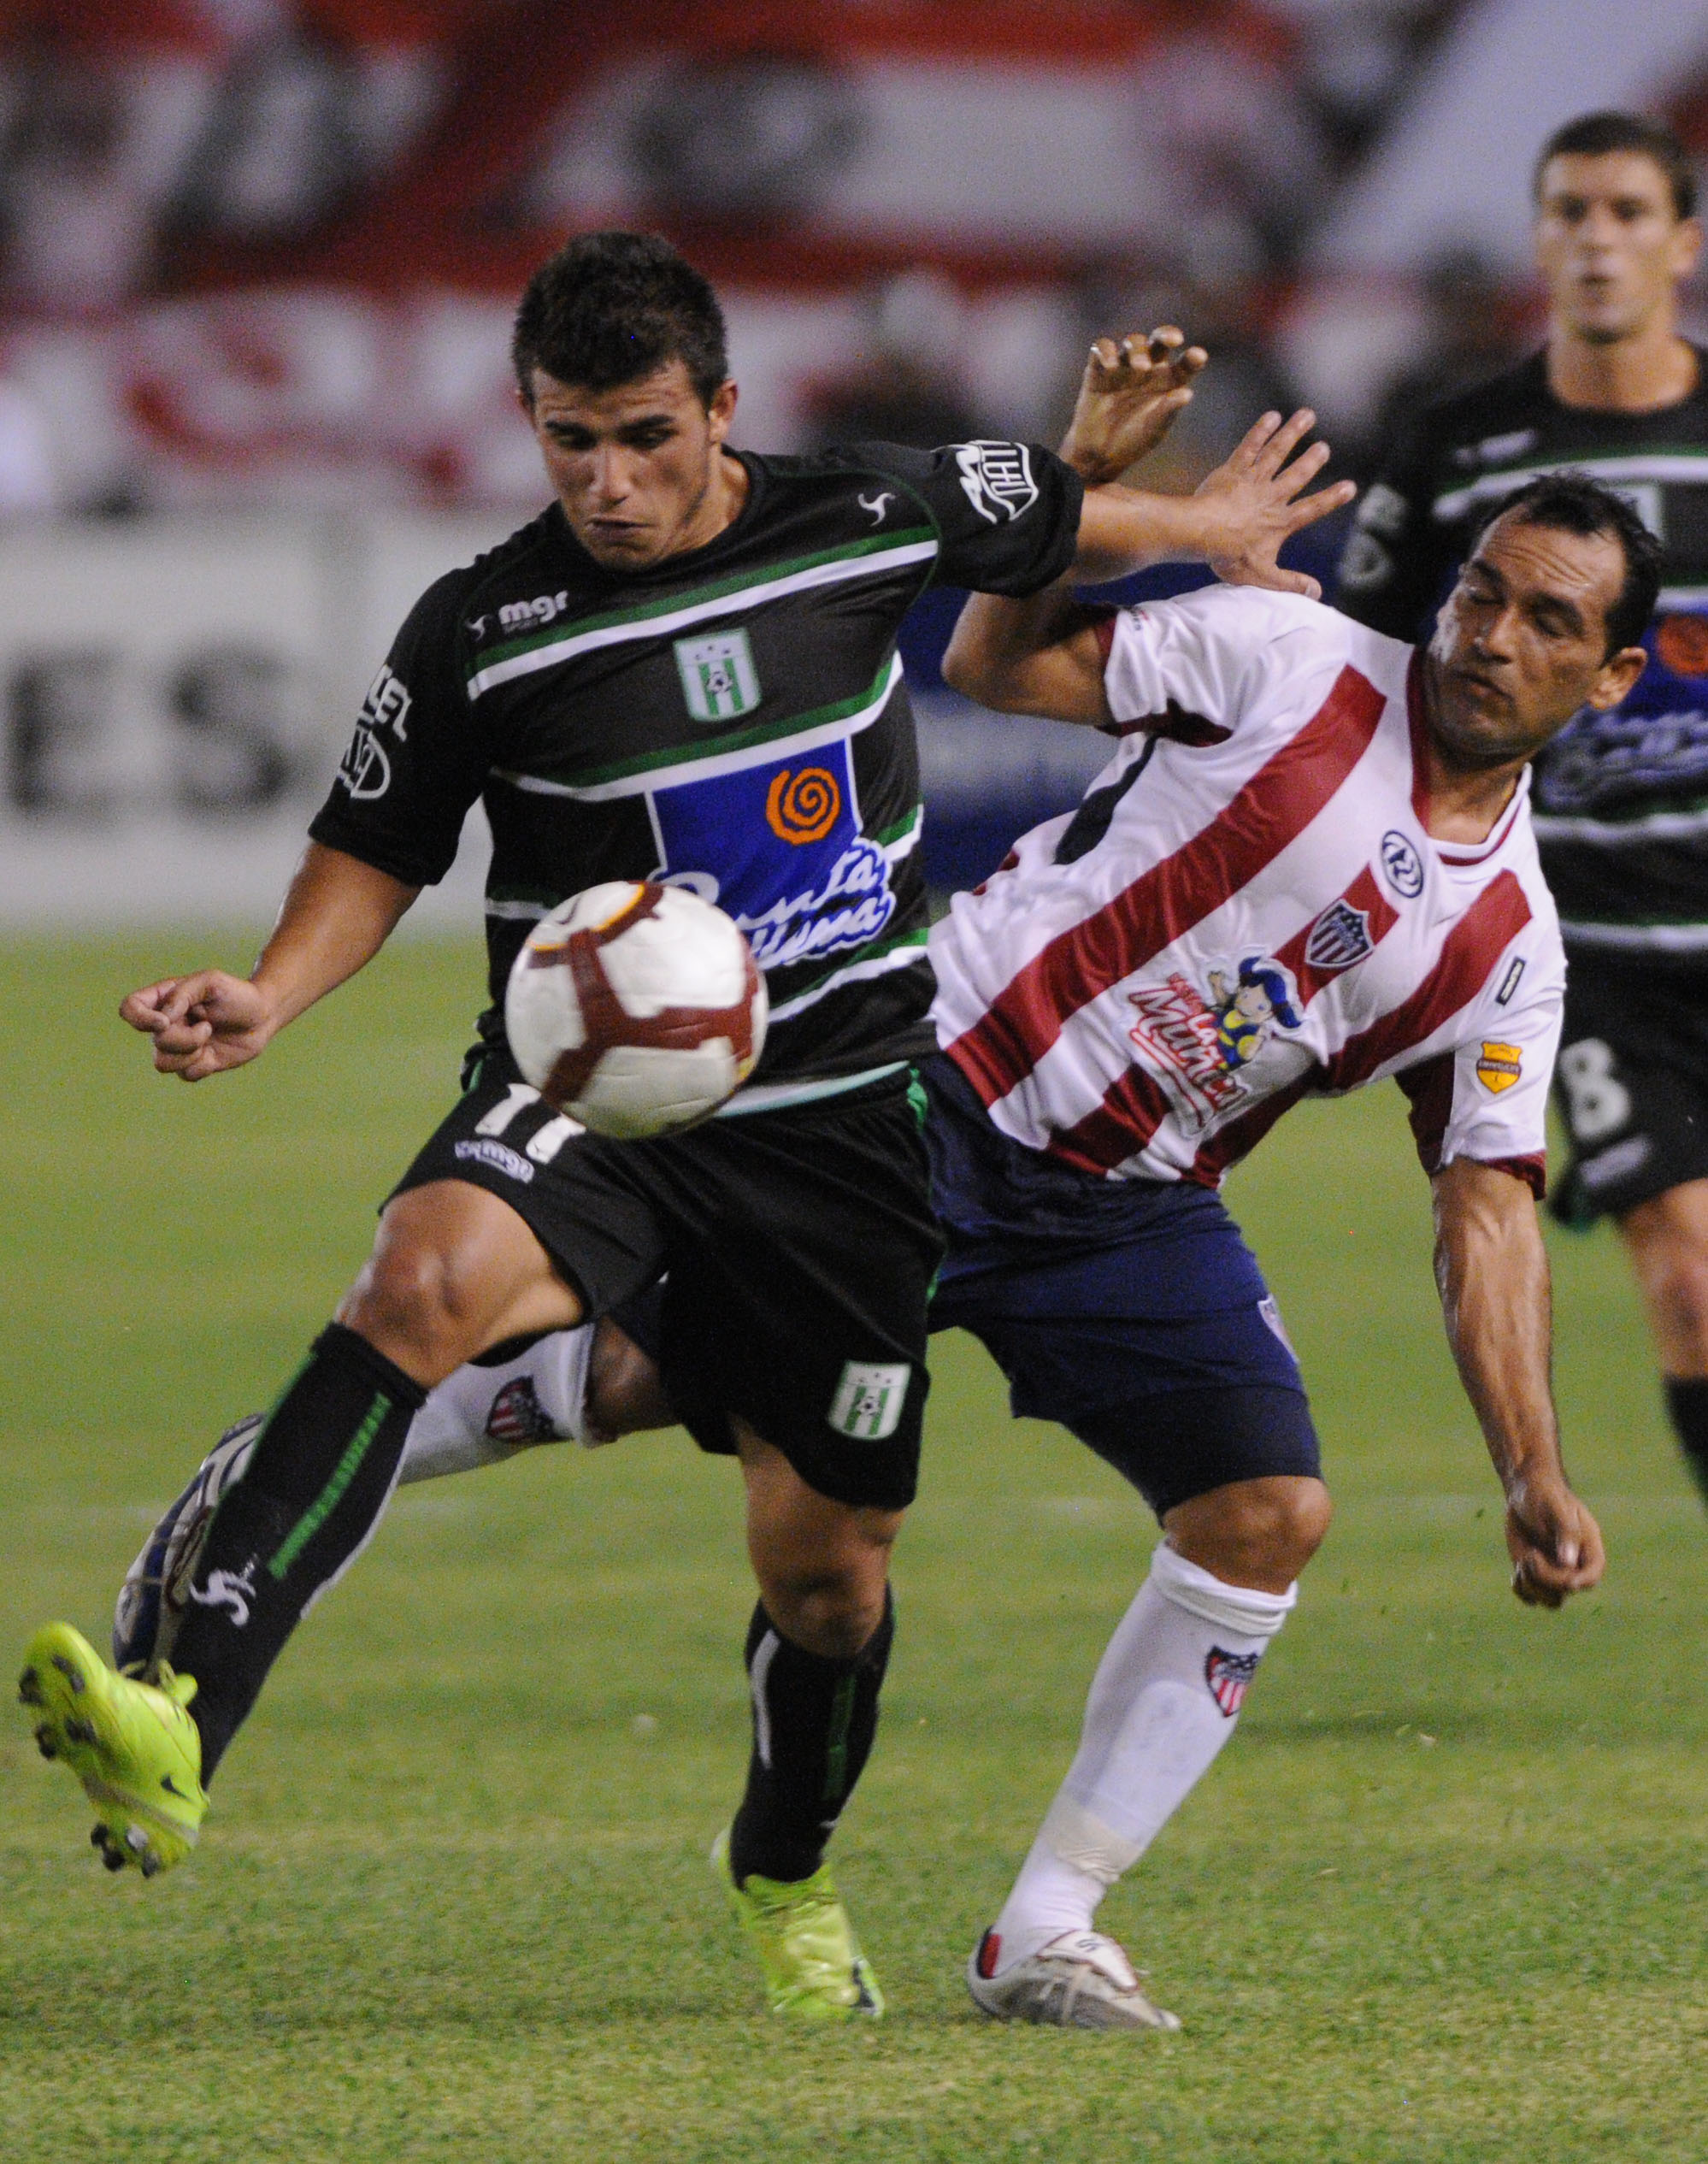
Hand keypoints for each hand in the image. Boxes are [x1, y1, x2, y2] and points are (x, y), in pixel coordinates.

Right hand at [120, 969, 277, 1080]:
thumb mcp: (210, 982)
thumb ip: (182, 995)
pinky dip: (202, 1066)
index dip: (140, 1019)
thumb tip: (162, 1020)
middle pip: (155, 1041)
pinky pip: (185, 1075)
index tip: (165, 1021)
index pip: (129, 1009)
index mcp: (163, 1000)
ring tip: (209, 1037)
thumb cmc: (236, 994)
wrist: (263, 1016)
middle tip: (208, 1026)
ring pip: (162, 1063)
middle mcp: (165, 1024)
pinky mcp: (194, 1064)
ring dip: (190, 1053)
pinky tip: (215, 1053)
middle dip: (183, 1038)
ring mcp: (178, 1046)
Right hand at [1060, 327, 1206, 484]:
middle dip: (1167, 334)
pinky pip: (1101, 347)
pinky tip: (1111, 365)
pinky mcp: (1098, 368)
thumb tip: (1186, 394)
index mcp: (1168, 382)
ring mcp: (1123, 366)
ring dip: (1138, 350)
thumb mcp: (1153, 430)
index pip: (1185, 364)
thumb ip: (1167, 411)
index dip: (1193, 358)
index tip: (1198, 356)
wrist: (1099, 453)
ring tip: (1140, 368)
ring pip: (1134, 342)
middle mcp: (1149, 369)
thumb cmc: (1132, 441)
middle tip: (1174, 340)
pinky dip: (1106, 351)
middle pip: (1160, 341)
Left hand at [1192, 409, 1356, 598]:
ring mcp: (1253, 481)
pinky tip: (1272, 416)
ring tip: (1307, 415)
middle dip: (1312, 460)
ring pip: (1278, 453)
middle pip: (1297, 474)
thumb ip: (1290, 583)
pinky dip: (1261, 430)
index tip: (1350, 487)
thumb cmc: (1228, 556)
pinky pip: (1250, 446)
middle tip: (1323, 447)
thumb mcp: (1262, 576)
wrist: (1199, 533)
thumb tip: (1316, 593)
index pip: (1312, 509)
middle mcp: (1272, 497)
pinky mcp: (1234, 470)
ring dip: (1294, 434)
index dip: (1332, 498)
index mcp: (1280, 522)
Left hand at [1503, 1470, 1605, 1608]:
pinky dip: (1522, 1590)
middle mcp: (1573, 1563)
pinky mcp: (1535, 1573)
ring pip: (1551, 1600)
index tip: (1568, 1581)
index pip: (1593, 1574)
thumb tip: (1568, 1562)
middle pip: (1567, 1589)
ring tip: (1522, 1562)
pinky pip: (1532, 1597)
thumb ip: (1565, 1531)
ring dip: (1533, 1587)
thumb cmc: (1544, 1492)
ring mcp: (1554, 1570)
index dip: (1583, 1582)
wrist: (1525, 1490)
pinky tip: (1516, 1573)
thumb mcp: (1555, 1505)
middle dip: (1546, 1577)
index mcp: (1587, 1546)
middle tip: (1530, 1555)